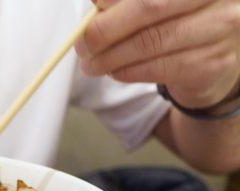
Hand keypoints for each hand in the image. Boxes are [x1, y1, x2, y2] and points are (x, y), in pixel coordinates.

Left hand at [75, 0, 239, 108]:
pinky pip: (158, 68)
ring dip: (111, 57)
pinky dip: (127, 71)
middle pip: (149, 7)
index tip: (95, 7)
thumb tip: (96, 4)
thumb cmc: (176, 23)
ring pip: (151, 42)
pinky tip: (114, 72)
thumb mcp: (155, 4)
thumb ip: (127, 1)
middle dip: (106, 28)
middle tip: (82, 44)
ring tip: (91, 65)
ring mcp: (219, 29)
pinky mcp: (212, 64)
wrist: (211, 60)